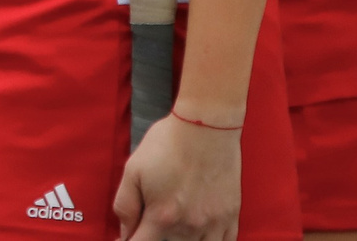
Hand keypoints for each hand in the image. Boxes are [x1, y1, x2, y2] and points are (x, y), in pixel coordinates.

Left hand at [114, 113, 242, 240]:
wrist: (206, 126)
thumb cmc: (167, 144)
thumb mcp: (133, 170)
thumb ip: (125, 205)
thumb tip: (125, 231)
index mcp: (163, 217)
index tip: (128, 237)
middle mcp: (190, 227)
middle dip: (155, 240)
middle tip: (149, 227)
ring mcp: (214, 224)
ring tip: (171, 231)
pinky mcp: (231, 217)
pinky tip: (197, 236)